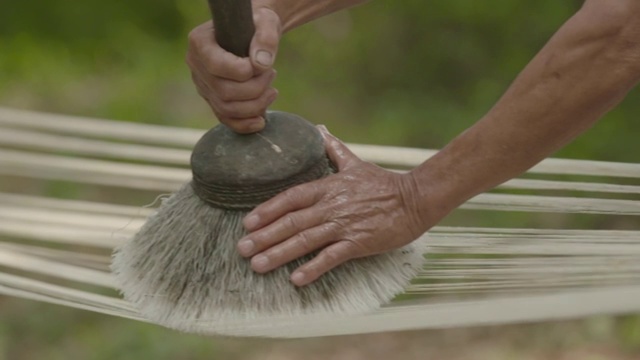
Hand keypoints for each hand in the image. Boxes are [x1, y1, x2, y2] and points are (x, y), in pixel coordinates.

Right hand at [186, 5, 281, 133]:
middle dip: (255, 89)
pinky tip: (262, 120)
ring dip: (255, 106)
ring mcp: (203, 85)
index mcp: (200, 42)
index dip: (243, 72)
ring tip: (272, 91)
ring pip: (226, 109)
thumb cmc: (257, 24)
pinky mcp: (213, 99)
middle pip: (223, 91)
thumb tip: (261, 65)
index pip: (217, 65)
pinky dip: (244, 125)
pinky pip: (225, 119)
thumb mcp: (265, 22)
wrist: (253, 34)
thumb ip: (266, 38)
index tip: (262, 66)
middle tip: (272, 75)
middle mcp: (196, 65)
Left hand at [236, 126, 428, 285]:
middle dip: (264, 236)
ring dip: (279, 253)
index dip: (267, 210)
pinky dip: (313, 268)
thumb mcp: (355, 163)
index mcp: (328, 187)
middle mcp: (331, 206)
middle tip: (242, 249)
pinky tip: (296, 279)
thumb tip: (320, 128)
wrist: (415, 199)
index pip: (290, 198)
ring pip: (305, 240)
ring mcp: (344, 225)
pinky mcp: (359, 242)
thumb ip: (334, 149)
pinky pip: (331, 257)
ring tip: (258, 265)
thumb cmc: (384, 182)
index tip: (248, 223)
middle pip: (291, 222)